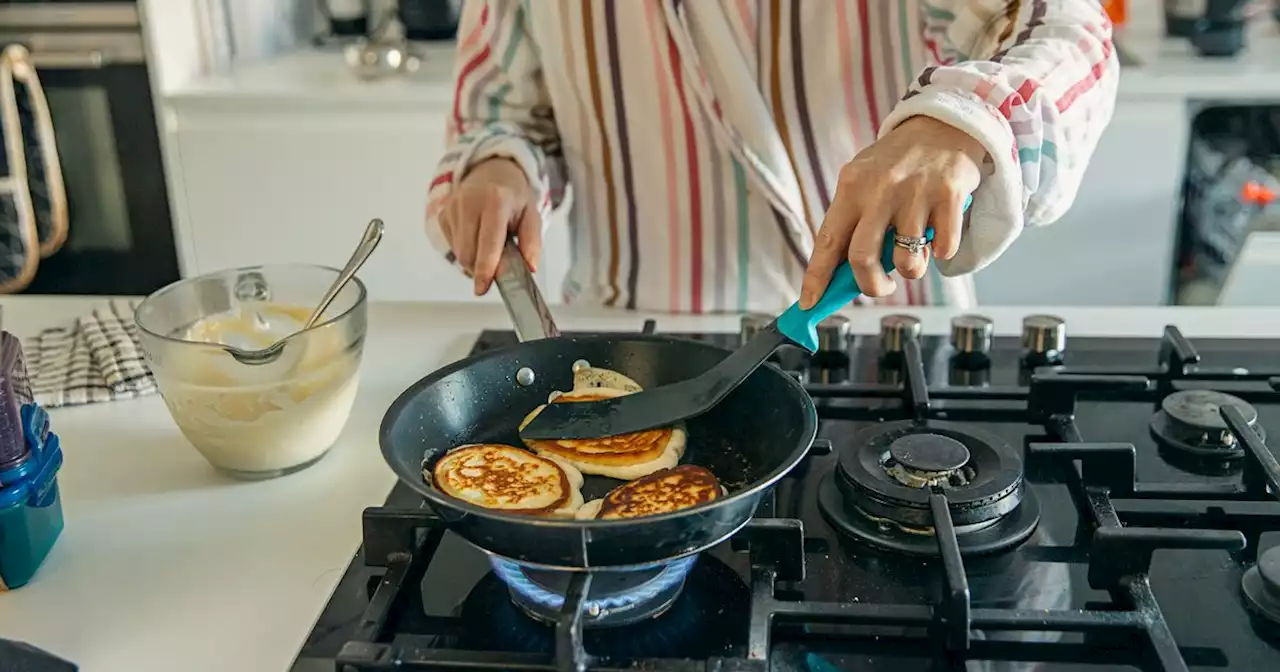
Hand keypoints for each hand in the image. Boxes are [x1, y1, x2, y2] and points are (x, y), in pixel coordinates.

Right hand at [437, 158, 541, 294]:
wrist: (491, 172)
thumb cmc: (513, 198)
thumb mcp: (531, 215)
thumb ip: (532, 242)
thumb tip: (530, 267)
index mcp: (496, 200)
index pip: (488, 240)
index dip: (485, 266)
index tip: (482, 287)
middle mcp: (469, 201)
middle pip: (469, 252)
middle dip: (482, 268)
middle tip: (498, 264)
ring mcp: (452, 207)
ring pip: (459, 252)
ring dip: (474, 259)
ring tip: (488, 244)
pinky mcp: (442, 214)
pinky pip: (452, 246)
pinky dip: (466, 249)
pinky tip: (476, 236)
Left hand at [800, 116, 985, 307]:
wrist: (945, 123)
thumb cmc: (899, 161)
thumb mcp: (865, 180)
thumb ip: (853, 221)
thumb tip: (840, 273)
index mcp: (851, 187)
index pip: (827, 241)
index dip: (816, 277)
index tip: (809, 302)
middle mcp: (880, 189)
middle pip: (862, 259)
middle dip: (871, 285)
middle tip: (880, 286)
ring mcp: (916, 193)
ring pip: (907, 261)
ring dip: (911, 270)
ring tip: (914, 252)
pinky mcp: (949, 196)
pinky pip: (943, 249)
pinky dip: (941, 253)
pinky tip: (938, 232)